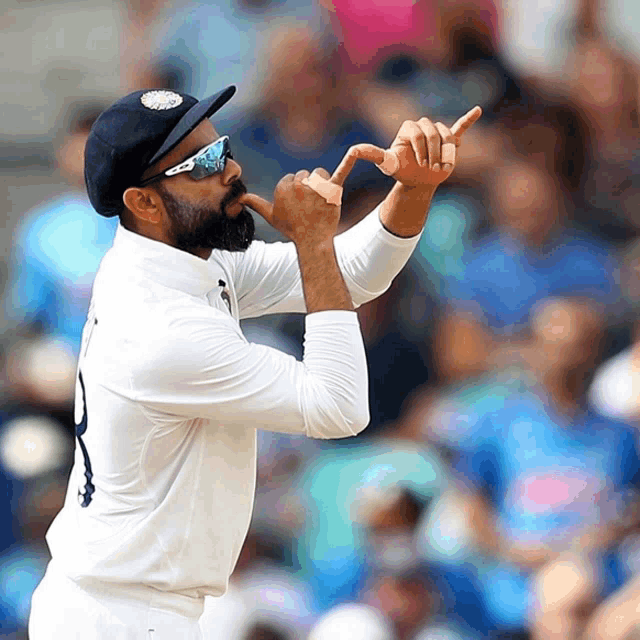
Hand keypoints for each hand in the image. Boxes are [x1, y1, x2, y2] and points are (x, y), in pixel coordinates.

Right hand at [239, 167, 351, 246]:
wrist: (312, 240)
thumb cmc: (291, 228)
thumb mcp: (271, 215)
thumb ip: (255, 203)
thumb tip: (239, 198)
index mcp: (283, 186)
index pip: (293, 179)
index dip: (297, 193)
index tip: (298, 207)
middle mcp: (298, 184)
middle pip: (306, 175)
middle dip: (309, 189)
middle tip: (310, 207)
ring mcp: (315, 186)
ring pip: (320, 174)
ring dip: (322, 185)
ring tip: (320, 203)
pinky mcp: (332, 190)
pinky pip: (342, 171)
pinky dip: (351, 160)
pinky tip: (358, 150)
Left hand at [331, 106, 482, 188]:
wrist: (419, 181)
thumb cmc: (402, 171)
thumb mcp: (388, 163)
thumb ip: (372, 154)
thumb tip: (352, 150)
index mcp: (408, 128)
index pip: (417, 131)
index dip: (420, 149)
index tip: (419, 164)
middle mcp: (423, 126)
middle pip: (433, 132)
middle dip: (431, 152)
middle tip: (430, 168)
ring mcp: (438, 132)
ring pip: (447, 135)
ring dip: (445, 153)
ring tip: (440, 166)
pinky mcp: (451, 139)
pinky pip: (460, 127)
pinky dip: (468, 119)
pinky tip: (477, 111)